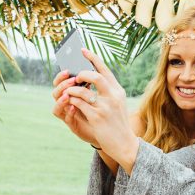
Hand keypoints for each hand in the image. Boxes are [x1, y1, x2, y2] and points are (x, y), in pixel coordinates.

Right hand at [52, 71, 97, 145]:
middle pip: (56, 90)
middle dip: (63, 84)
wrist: (107, 129)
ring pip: (57, 103)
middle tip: (73, 80)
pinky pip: (65, 117)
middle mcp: (67, 101)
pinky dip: (68, 111)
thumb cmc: (102, 110)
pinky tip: (73, 107)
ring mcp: (68, 112)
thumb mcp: (99, 95)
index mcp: (72, 92)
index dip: (61, 75)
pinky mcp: (72, 124)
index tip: (68, 69)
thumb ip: (93, 83)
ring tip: (68, 94)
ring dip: (62, 97)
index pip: (61, 81)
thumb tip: (94, 67)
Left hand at [64, 49, 138, 171]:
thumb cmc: (118, 123)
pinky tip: (71, 103)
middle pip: (95, 76)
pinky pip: (79, 104)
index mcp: (117, 91)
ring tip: (69, 92)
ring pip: (83, 91)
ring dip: (72, 90)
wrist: (125, 144)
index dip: (92, 58)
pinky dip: (73, 101)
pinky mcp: (97, 117)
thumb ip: (108, 91)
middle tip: (75, 77)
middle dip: (81, 75)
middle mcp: (113, 96)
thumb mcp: (117, 104)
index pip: (105, 70)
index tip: (82, 50)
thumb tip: (91, 78)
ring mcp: (105, 107)